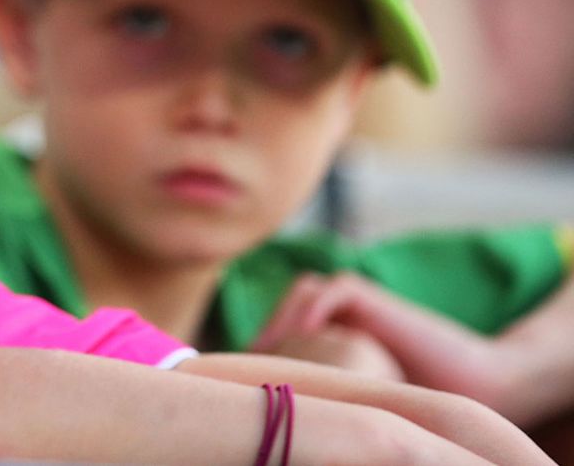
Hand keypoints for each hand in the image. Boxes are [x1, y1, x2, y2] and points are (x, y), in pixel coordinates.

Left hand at [251, 272, 508, 413]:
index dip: (260, 356)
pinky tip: (304, 336)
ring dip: (283, 317)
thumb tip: (282, 428)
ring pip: (302, 294)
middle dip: (264, 337)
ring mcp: (357, 307)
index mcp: (334, 343)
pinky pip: (332, 290)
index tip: (244, 385)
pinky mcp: (374, 300)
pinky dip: (314, 308)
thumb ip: (327, 408)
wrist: (475, 391)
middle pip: (284, 313)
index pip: (280, 336)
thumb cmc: (421, 411)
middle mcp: (341, 319)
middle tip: (244, 368)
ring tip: (268, 352)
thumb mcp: (360, 408)